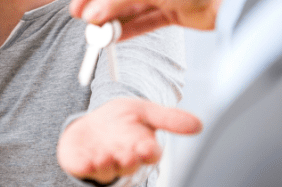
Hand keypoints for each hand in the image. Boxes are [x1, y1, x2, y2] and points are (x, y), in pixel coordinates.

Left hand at [57, 97, 201, 183]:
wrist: (94, 125)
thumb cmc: (123, 122)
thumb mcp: (145, 112)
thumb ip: (169, 119)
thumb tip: (199, 125)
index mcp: (142, 148)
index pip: (150, 154)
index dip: (149, 152)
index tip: (148, 147)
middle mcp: (124, 159)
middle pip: (129, 164)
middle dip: (128, 161)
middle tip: (128, 155)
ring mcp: (103, 164)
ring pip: (107, 170)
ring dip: (106, 165)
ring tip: (104, 157)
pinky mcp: (83, 164)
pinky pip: (84, 169)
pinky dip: (84, 167)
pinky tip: (84, 162)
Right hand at [70, 0, 243, 38]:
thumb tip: (91, 14)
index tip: (77, 10)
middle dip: (102, 10)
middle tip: (88, 27)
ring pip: (130, 10)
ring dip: (114, 22)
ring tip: (100, 37)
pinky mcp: (169, 13)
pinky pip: (143, 22)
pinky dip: (129, 30)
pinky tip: (116, 39)